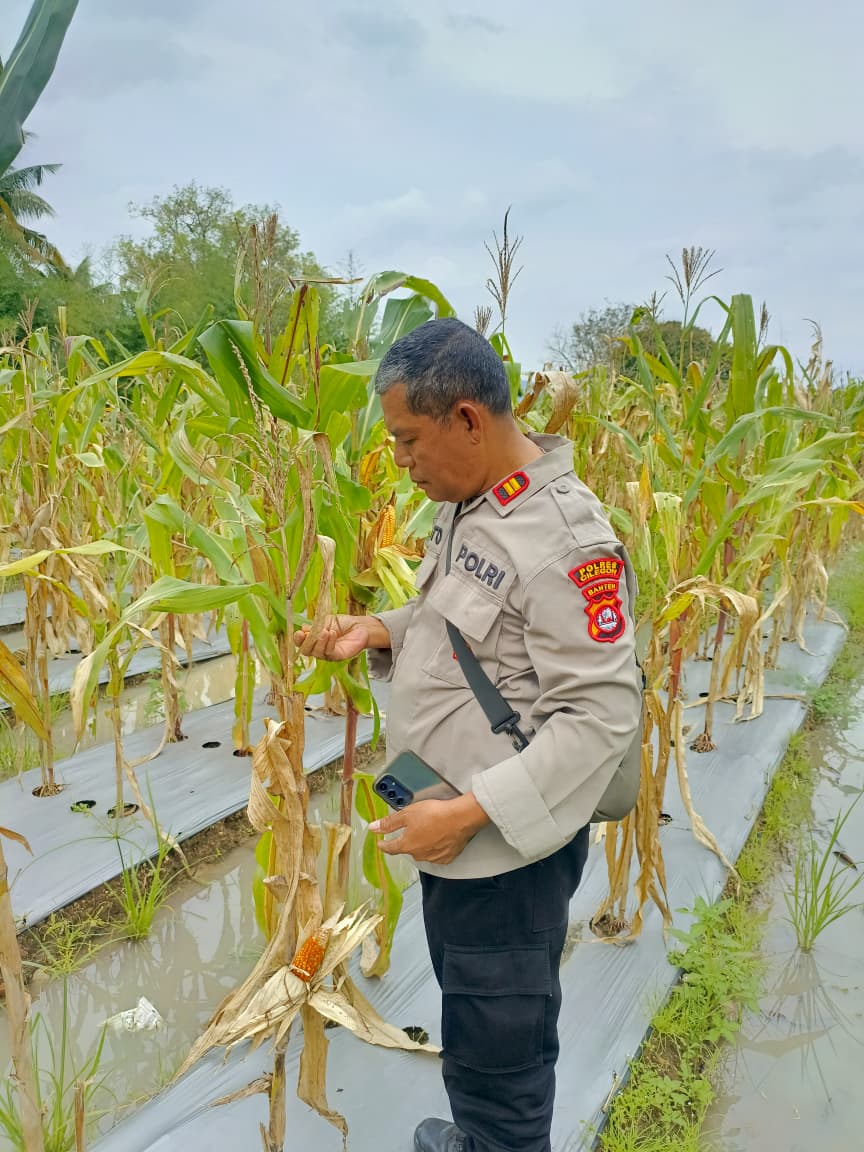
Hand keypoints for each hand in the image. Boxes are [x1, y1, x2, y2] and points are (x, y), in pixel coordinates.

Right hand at [293, 614, 373, 660]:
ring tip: (325, 631)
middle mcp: (319, 648)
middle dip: (306, 643)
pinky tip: (332, 633)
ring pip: (317, 652)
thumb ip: (316, 626)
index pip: (302, 642)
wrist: (360, 626)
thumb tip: (303, 628)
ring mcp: (327, 654)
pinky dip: (329, 643)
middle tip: (308, 634)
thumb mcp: (326, 621)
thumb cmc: (343, 623)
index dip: (298, 639)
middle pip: (306, 651)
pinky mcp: (337, 656)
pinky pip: (329, 652)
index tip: (299, 633)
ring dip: (319, 641)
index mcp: (314, 639)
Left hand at [369, 794, 489, 864]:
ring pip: (422, 852)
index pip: (390, 848)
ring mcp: (434, 857)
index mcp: (407, 845)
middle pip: (408, 849)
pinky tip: (439, 837)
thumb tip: (373, 828)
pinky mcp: (447, 857)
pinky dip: (435, 847)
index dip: (384, 845)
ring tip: (428, 830)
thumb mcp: (407, 814)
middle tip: (411, 829)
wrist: (460, 818)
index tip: (380, 843)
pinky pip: (436, 854)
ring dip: (422, 844)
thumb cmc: (435, 814)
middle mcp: (419, 854)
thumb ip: (389, 823)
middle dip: (407, 840)